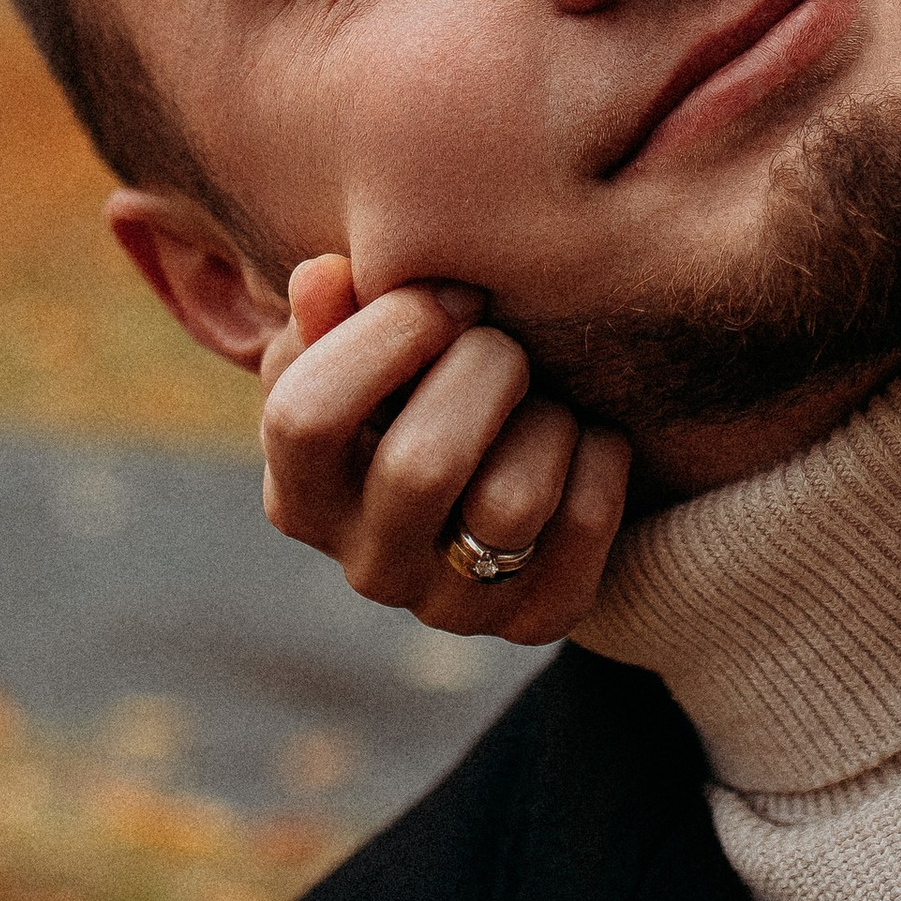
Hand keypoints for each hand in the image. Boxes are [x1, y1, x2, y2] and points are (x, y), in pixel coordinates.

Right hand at [257, 257, 630, 640]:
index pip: (304, 419)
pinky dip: (600, 458)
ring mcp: (452, 608)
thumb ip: (335, 310)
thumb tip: (322, 279)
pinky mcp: (535, 620)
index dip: (385, 335)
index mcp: (300, 498)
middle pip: (419, 467)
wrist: (515, 470)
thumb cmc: (422, 387)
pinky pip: (584, 525)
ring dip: (546, 420)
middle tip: (505, 344)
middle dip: (484, 370)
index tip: (449, 298)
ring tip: (545, 399)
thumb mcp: (368, 346)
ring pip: (510, 504)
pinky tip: (587, 437)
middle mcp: (367, 567)